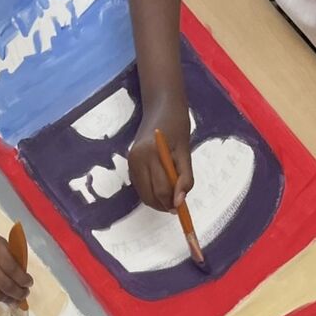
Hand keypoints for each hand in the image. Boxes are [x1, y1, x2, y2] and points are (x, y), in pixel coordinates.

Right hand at [0, 218, 31, 303]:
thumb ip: (5, 251)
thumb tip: (21, 271)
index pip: (12, 268)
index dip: (24, 279)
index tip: (29, 282)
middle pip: (6, 285)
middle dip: (20, 293)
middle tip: (25, 293)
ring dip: (10, 299)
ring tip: (16, 298)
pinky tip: (2, 294)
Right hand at [128, 94, 192, 211]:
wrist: (161, 107)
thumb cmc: (177, 127)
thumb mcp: (186, 152)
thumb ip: (185, 178)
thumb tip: (180, 201)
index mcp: (151, 155)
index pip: (162, 189)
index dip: (172, 202)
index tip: (181, 208)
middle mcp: (137, 160)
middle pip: (150, 195)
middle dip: (164, 204)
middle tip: (176, 205)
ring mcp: (131, 162)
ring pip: (144, 194)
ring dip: (157, 200)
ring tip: (170, 195)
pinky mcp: (130, 164)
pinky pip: (140, 187)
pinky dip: (151, 192)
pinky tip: (161, 185)